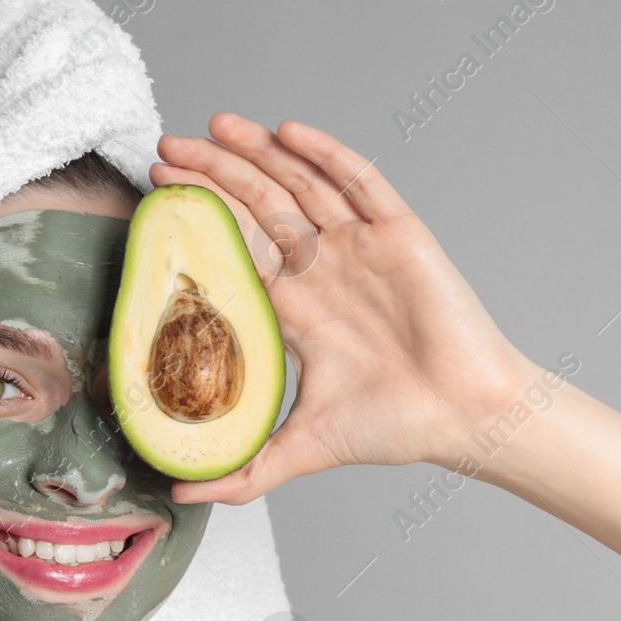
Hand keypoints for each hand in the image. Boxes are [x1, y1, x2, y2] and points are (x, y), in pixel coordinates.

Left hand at [149, 113, 530, 504]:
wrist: (465, 416)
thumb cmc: (398, 427)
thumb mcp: (303, 449)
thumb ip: (244, 472)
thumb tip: (179, 493)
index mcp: (296, 306)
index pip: (235, 248)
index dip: (198, 220)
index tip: (156, 196)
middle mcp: (324, 268)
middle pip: (258, 204)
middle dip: (212, 175)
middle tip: (166, 150)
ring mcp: (360, 247)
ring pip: (300, 184)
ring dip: (258, 153)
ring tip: (213, 127)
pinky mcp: (399, 234)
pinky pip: (360, 182)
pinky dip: (325, 154)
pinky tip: (288, 131)